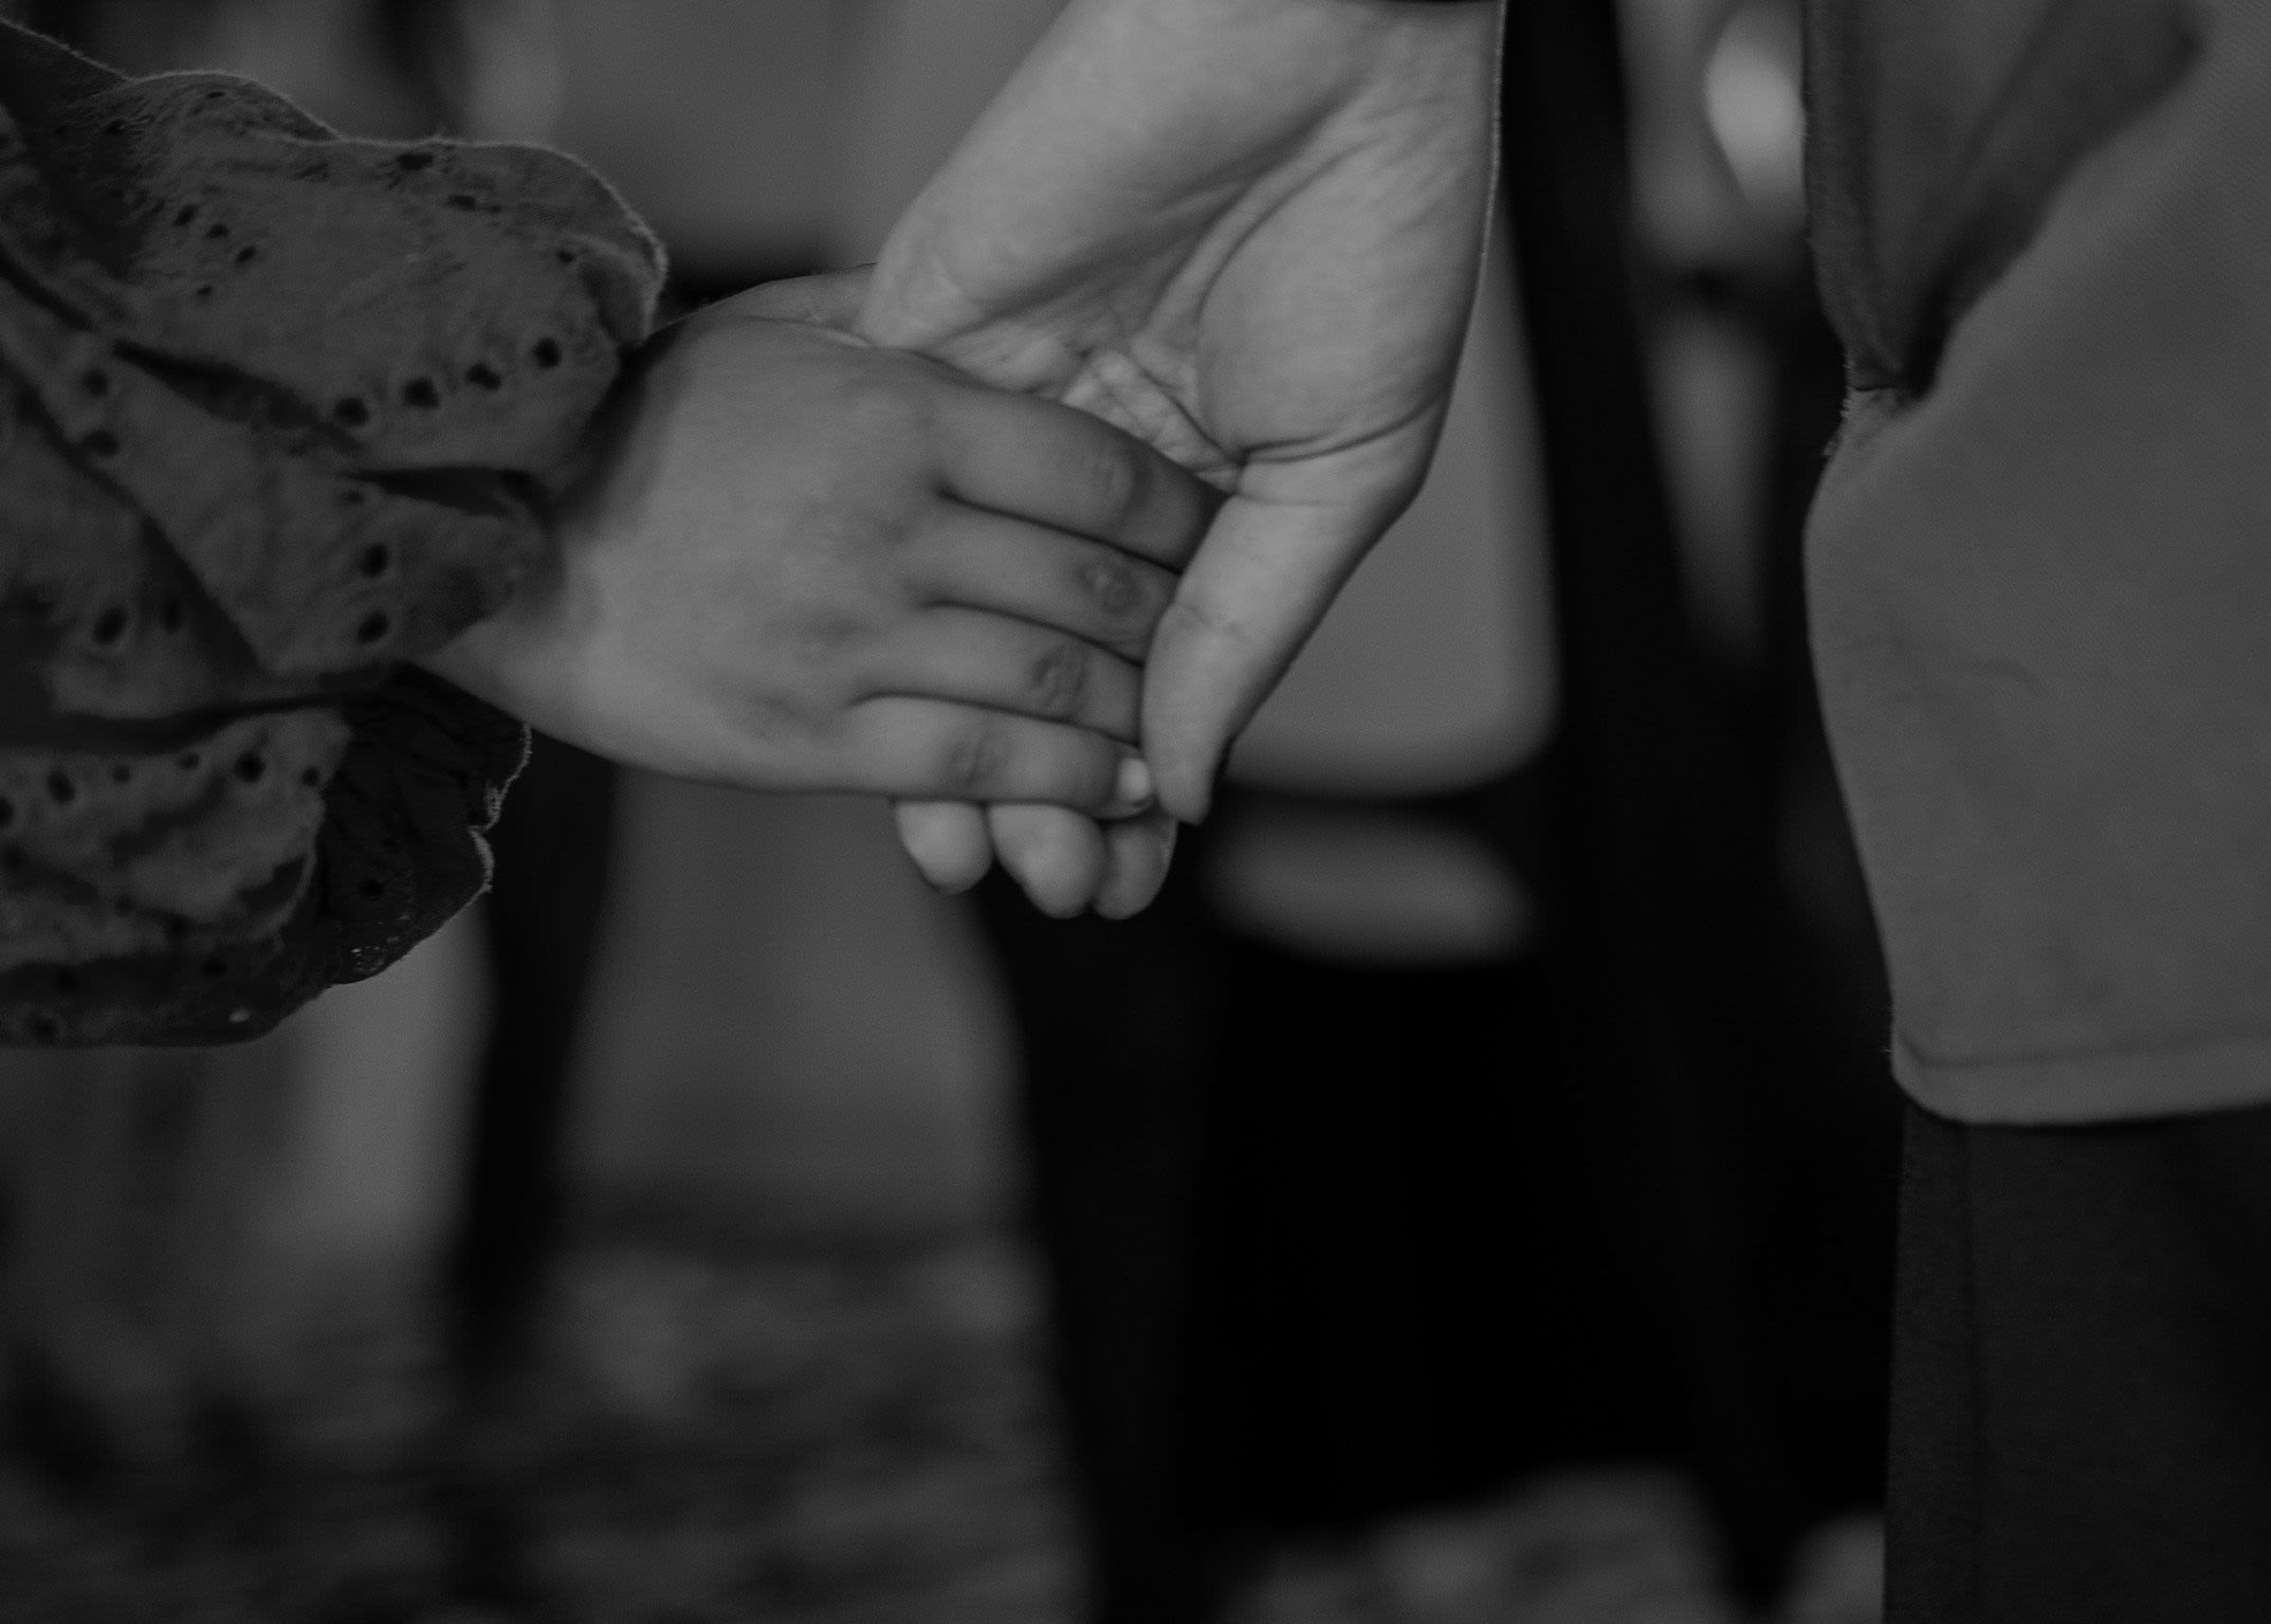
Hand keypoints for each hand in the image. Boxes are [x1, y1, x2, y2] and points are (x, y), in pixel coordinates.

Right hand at [430, 282, 1216, 809]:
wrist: (505, 535)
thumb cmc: (646, 423)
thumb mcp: (775, 333)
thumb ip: (899, 324)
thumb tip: (1012, 329)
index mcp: (896, 414)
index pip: (1097, 471)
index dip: (1175, 518)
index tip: (1202, 539)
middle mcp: (889, 528)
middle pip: (1091, 590)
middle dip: (1170, 626)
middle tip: (1200, 644)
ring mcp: (849, 640)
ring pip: (1050, 690)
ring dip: (1134, 721)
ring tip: (1169, 732)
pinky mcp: (806, 737)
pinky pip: (974, 769)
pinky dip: (1062, 787)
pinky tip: (1111, 792)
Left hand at [861, 0, 1502, 913]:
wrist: (1307, 46)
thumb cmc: (1371, 234)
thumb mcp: (1344, 468)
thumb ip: (1248, 627)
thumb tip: (1178, 784)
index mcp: (1208, 488)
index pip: (1154, 670)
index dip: (1134, 784)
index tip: (1119, 886)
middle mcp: (1096, 466)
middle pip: (1046, 662)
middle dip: (1046, 786)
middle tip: (1047, 891)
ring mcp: (1006, 413)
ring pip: (963, 611)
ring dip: (965, 737)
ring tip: (977, 854)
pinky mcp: (929, 351)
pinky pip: (900, 509)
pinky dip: (904, 618)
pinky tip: (900, 714)